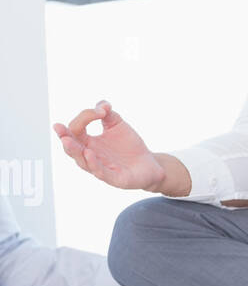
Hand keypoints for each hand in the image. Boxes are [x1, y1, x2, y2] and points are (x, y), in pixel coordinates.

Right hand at [54, 100, 186, 194]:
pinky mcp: (114, 179)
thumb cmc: (129, 145)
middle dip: (64, 138)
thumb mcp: (117, 124)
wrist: (150, 163)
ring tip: (67, 140)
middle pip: (72, 148)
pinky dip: (93, 163)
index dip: (84, 118)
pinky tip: (89, 153)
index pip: (76, 130)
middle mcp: (91, 156)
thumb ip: (107, 112)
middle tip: (58, 128)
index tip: (100, 111)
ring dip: (74, 151)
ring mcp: (101, 169)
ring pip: (82, 162)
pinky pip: (100, 172)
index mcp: (88, 143)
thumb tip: (101, 106)